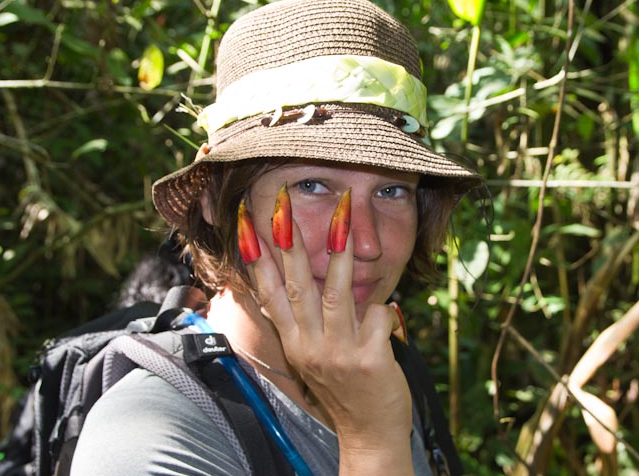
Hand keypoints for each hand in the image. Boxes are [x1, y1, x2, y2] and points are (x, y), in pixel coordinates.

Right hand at [241, 194, 413, 474]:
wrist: (370, 435)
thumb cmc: (346, 389)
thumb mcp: (315, 356)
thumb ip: (308, 320)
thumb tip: (305, 276)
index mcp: (293, 342)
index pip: (269, 292)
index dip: (257, 257)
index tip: (246, 223)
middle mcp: (309, 346)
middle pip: (296, 284)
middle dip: (289, 240)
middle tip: (283, 203)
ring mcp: (338, 354)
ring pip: (336, 292)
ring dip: (338, 250)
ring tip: (344, 215)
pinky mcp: (369, 360)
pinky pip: (377, 316)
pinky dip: (385, 310)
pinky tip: (392, 315)